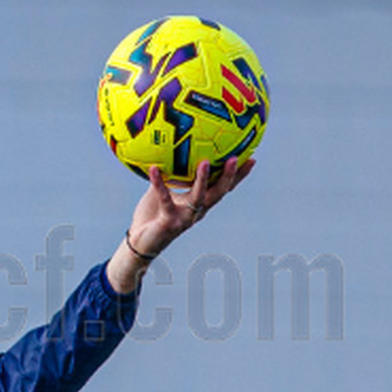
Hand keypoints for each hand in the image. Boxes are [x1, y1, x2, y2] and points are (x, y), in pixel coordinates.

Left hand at [107, 156, 255, 294]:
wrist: (141, 243)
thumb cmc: (153, 214)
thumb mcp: (164, 190)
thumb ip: (170, 173)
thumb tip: (169, 148)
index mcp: (200, 203)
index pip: (223, 187)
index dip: (238, 176)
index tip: (250, 158)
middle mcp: (197, 211)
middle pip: (219, 192)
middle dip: (230, 176)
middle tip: (236, 158)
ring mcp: (185, 218)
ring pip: (199, 198)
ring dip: (203, 180)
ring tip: (205, 162)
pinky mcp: (169, 222)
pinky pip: (165, 200)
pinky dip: (159, 184)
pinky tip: (154, 169)